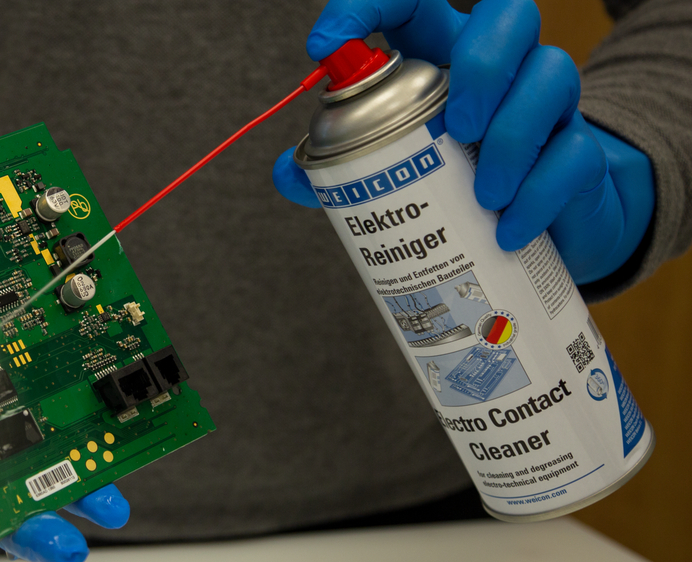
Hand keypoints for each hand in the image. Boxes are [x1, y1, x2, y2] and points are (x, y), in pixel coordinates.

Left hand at [273, 0, 654, 284]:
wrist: (532, 232)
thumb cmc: (454, 184)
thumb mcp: (393, 169)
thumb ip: (341, 167)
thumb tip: (288, 174)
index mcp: (446, 56)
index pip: (414, 0)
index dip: (370, 2)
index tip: (323, 45)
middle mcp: (504, 69)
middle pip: (511, 14)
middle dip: (483, 62)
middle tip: (456, 127)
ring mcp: (548, 109)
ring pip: (554, 76)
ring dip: (515, 137)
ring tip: (483, 195)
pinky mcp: (580, 156)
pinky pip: (575, 158)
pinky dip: (540, 197)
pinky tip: (508, 229)